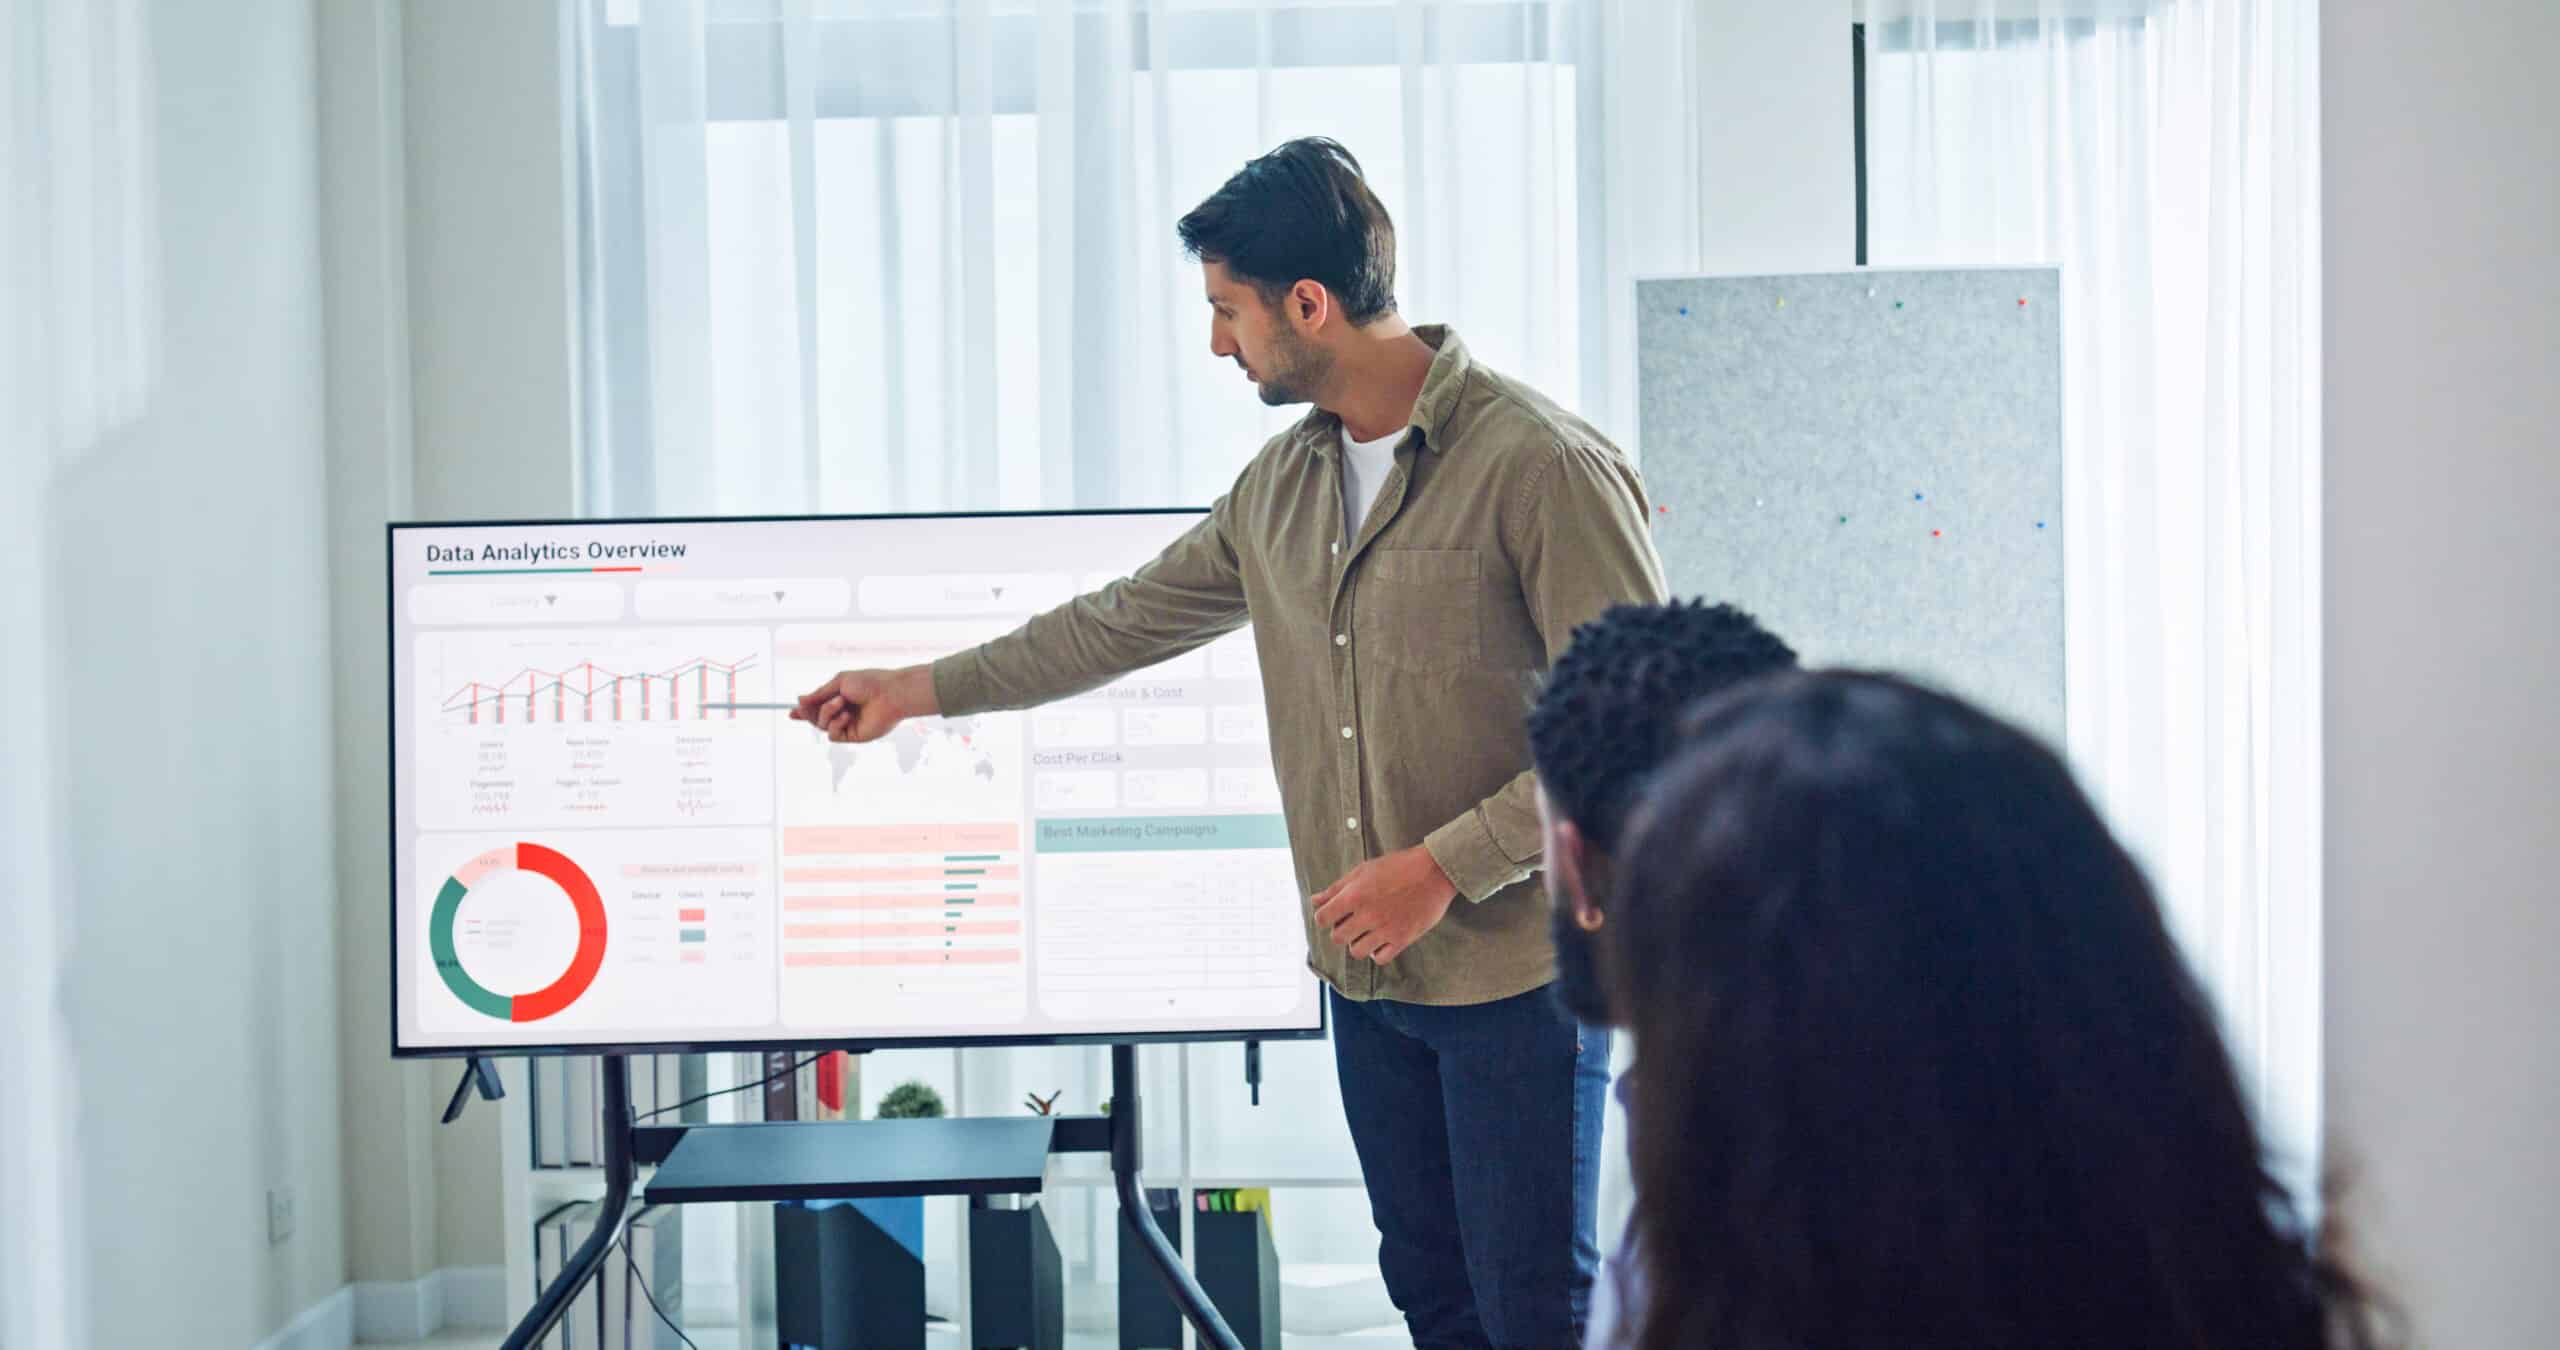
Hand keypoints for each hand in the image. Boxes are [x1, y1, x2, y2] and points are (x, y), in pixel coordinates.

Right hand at [791, 665, 938, 742]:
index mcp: (840, 697)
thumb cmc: (869, 683)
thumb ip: (820, 694)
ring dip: (826, 713)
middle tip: (804, 707)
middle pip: (815, 718)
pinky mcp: (854, 736)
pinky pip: (832, 735)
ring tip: (841, 702)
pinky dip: (834, 724)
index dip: (803, 710)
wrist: (890, 694)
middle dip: (808, 712)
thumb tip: (799, 700)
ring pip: (821, 726)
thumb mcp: (839, 683)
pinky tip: (846, 716)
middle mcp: (843, 712)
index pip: (817, 706)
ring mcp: (848, 725)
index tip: (792, 711)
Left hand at [1311, 845, 1458, 964]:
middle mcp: (1367, 915)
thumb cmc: (1398, 866)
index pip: (1322, 918)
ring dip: (1358, 943)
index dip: (1325, 917)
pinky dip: (1377, 952)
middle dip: (1341, 930)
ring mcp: (1385, 929)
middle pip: (1337, 937)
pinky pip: (1379, 958)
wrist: (1434, 871)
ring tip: (1367, 931)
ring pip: (1356, 951)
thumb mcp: (1363, 870)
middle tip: (1353, 921)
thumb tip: (1315, 901)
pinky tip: (1381, 939)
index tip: (1334, 914)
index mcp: (1354, 895)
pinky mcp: (1402, 939)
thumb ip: (1337, 888)